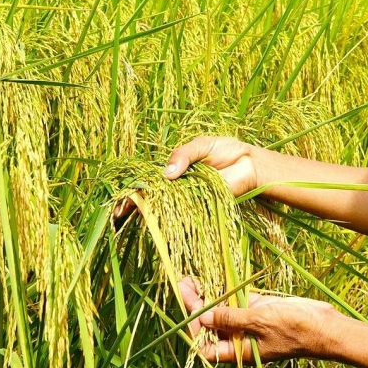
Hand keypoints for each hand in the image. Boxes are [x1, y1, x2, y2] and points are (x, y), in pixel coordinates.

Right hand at [113, 136, 258, 219]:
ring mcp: (189, 199)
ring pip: (164, 209)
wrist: (251, 163)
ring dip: (148, 214)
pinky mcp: (202, 208)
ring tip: (127, 217)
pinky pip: (184, 215)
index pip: (148, 181)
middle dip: (132, 205)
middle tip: (117, 212)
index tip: (117, 199)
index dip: (132, 190)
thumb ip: (183, 155)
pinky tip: (156, 222)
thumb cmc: (227, 150)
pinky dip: (171, 219)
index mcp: (174, 171)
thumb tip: (168, 173)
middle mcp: (178, 188)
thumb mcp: (201, 145)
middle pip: (151, 198)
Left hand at [177, 277, 340, 362]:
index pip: (206, 346)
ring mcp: (251, 324)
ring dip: (209, 296)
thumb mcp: (259, 322)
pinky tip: (215, 278)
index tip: (188, 308)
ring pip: (223, 311)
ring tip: (192, 278)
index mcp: (239, 351)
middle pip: (210, 326)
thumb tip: (203, 316)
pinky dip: (227, 290)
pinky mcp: (261, 310)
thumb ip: (230, 318)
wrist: (325, 327)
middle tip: (184, 283)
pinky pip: (239, 301)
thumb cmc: (295, 330)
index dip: (193, 330)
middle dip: (196, 307)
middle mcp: (240, 339)